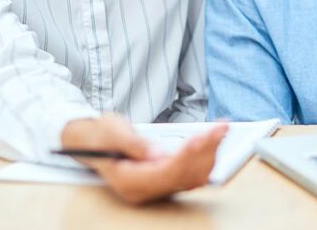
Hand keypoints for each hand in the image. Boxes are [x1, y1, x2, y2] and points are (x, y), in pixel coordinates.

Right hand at [61, 114, 226, 203]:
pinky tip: (214, 139)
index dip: (186, 156)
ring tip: (222, 129)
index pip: (165, 173)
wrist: (94, 140)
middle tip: (220, 127)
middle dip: (205, 150)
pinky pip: (191, 172)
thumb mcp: (113, 132)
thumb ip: (134, 144)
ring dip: (210, 152)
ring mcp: (157, 186)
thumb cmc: (101, 135)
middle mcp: (145, 189)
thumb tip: (157, 154)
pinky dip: (205, 154)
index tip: (201, 137)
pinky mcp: (166, 177)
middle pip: (183, 175)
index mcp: (130, 182)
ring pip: (192, 175)